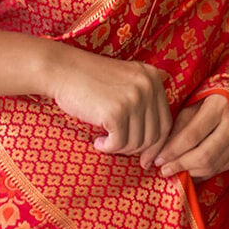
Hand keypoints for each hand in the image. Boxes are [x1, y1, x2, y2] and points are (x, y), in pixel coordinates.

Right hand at [46, 43, 172, 166]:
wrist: (62, 69)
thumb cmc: (89, 80)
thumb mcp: (125, 82)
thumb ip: (144, 103)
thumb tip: (154, 146)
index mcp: (153, 78)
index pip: (166, 121)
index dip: (157, 145)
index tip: (146, 159)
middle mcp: (148, 86)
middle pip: (154, 135)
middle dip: (138, 150)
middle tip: (120, 150)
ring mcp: (133, 98)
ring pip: (137, 142)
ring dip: (120, 148)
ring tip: (104, 141)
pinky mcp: (116, 112)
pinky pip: (119, 143)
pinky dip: (108, 148)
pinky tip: (97, 142)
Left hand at [148, 93, 228, 180]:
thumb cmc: (215, 96)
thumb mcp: (196, 101)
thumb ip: (181, 123)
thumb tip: (164, 148)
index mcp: (219, 107)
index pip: (191, 136)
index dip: (173, 150)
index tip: (158, 159)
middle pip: (203, 156)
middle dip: (180, 165)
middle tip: (163, 170)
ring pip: (212, 166)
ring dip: (190, 173)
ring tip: (174, 171)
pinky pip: (220, 170)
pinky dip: (203, 174)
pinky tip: (190, 172)